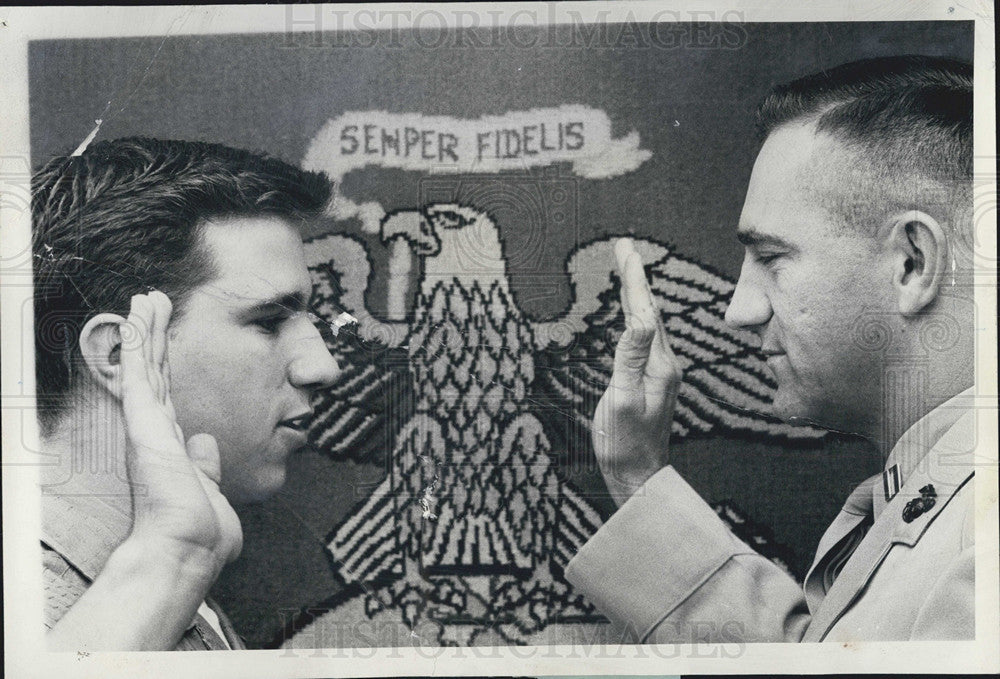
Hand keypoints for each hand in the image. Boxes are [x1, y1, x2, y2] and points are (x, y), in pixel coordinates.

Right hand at [118, 291, 241, 577]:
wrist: (189, 550)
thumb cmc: (202, 536)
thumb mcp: (211, 493)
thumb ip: (206, 466)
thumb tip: (206, 443)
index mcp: (172, 450)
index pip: (168, 397)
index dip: (165, 367)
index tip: (163, 341)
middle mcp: (156, 435)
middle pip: (155, 373)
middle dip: (154, 337)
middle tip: (151, 302)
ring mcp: (148, 427)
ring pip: (146, 366)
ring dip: (146, 330)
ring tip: (146, 297)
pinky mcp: (144, 424)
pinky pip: (140, 373)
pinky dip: (140, 343)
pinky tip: (139, 316)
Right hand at [593, 239, 682, 507]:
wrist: (638, 477)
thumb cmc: (625, 445)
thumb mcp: (624, 400)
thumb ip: (630, 358)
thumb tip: (639, 318)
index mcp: (659, 365)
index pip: (645, 312)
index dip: (634, 280)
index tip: (626, 251)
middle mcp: (665, 364)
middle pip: (650, 311)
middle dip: (636, 278)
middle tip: (623, 248)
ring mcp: (660, 372)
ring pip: (649, 322)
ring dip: (637, 293)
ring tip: (627, 269)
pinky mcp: (652, 380)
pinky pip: (645, 337)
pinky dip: (637, 315)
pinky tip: (633, 312)